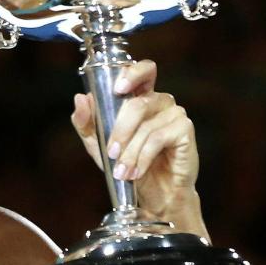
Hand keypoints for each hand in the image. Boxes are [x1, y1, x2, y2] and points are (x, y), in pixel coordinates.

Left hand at [69, 59, 199, 221]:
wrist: (157, 194)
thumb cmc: (130, 165)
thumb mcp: (100, 146)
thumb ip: (87, 123)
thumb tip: (81, 98)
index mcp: (141, 97)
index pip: (143, 70)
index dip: (132, 73)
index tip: (118, 89)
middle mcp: (159, 100)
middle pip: (138, 103)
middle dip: (120, 131)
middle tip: (111, 153)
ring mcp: (174, 113)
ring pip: (146, 125)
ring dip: (130, 152)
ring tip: (123, 172)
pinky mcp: (185, 129)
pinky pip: (159, 138)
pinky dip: (144, 157)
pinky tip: (137, 171)